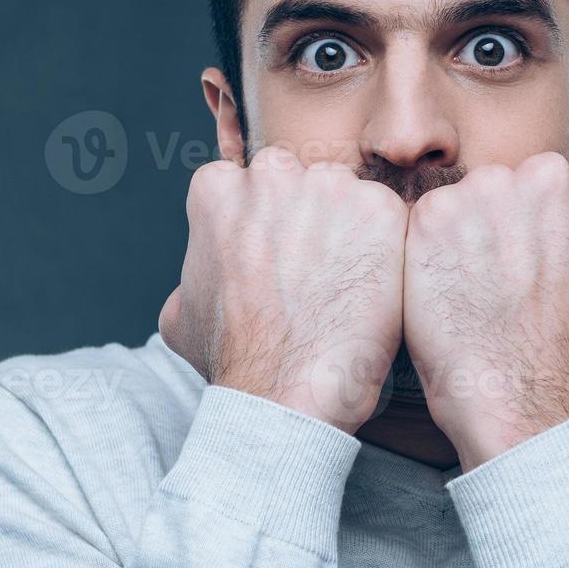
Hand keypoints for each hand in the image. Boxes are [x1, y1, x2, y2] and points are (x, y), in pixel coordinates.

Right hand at [158, 146, 409, 433]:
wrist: (284, 392)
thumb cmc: (233, 360)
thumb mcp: (181, 312)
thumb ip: (193, 269)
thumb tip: (202, 272)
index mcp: (217, 189)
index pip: (248, 182)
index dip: (266, 220)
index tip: (276, 254)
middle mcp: (271, 175)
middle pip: (298, 176)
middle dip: (306, 212)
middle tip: (315, 266)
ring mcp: (327, 186)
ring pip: (345, 191)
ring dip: (348, 224)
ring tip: (345, 280)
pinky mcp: (379, 209)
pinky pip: (388, 215)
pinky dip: (387, 246)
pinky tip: (374, 286)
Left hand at [401, 152, 568, 469]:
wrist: (521, 392)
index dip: (554, 227)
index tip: (545, 262)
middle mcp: (545, 176)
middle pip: (519, 183)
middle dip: (511, 219)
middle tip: (507, 276)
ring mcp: (486, 190)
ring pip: (473, 198)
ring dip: (470, 231)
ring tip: (476, 286)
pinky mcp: (434, 213)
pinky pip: (429, 220)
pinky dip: (430, 251)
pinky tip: (447, 288)